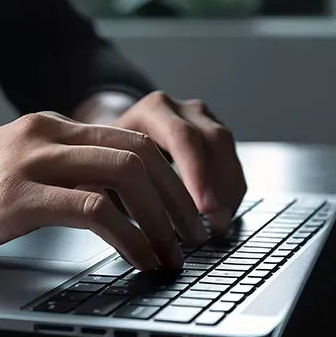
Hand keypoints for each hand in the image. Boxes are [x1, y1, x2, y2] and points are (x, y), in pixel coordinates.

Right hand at [0, 112, 208, 269]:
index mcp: (49, 128)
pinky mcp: (13, 197)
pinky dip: (129, 236)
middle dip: (179, 197)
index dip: (173, 177)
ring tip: (176, 251)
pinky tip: (141, 258)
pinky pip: (93, 210)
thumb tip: (114, 201)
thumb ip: (60, 174)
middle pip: (139, 153)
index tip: (189, 211)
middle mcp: (44, 134)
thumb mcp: (15, 170)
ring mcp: (28, 162)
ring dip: (162, 217)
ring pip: (124, 174)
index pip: (132, 139)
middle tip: (196, 234)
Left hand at [112, 91, 246, 234]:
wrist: (116, 138)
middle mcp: (182, 111)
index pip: (181, 137)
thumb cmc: (109, 156)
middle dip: (218, 186)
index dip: (196, 173)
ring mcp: (202, 121)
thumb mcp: (102, 164)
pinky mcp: (214, 138)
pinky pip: (232, 163)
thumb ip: (112, 183)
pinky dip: (231, 192)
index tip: (203, 208)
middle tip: (216, 223)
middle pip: (213, 141)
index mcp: (153, 110)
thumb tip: (124, 216)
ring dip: (228, 191)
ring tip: (219, 226)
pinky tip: (222, 216)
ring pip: (228, 152)